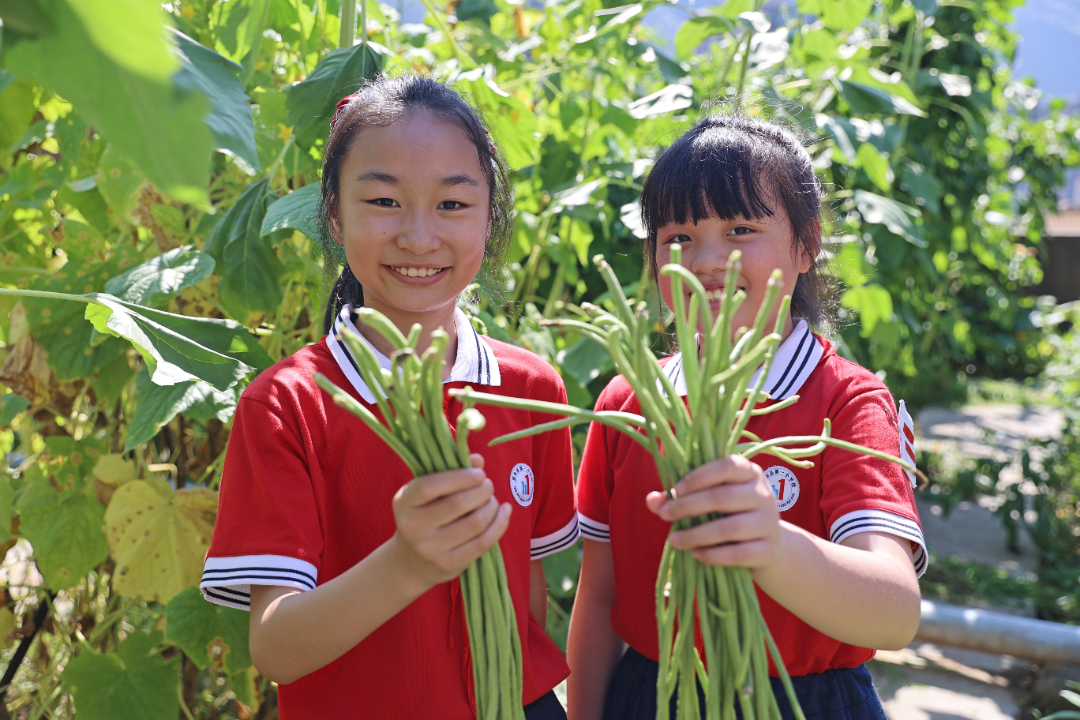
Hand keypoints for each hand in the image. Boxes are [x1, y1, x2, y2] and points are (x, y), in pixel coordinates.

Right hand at [388, 453, 511, 589]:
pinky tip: (504, 512)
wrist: (411, 562)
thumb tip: (477, 459)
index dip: (459, 477)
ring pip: (475, 522)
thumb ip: (450, 472)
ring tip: (491, 500)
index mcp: (404, 502)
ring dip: (492, 506)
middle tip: (487, 485)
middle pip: (458, 503)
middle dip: (482, 490)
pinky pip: (483, 542)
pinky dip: (500, 523)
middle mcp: (412, 527)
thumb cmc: (424, 516)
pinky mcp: (448, 565)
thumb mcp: (428, 493)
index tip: (479, 473)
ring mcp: (430, 549)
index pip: (429, 486)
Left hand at [645, 455, 781, 575]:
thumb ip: (680, 497)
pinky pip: (737, 554)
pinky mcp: (769, 550)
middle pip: (722, 497)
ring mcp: (769, 523)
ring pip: (729, 528)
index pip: (727, 466)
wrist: (766, 548)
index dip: (699, 477)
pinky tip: (696, 554)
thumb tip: (652, 500)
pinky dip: (713, 555)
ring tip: (674, 540)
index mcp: (749, 472)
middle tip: (664, 515)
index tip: (675, 489)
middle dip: (688, 506)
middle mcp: (763, 494)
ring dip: (696, 535)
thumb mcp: (709, 500)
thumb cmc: (730, 516)